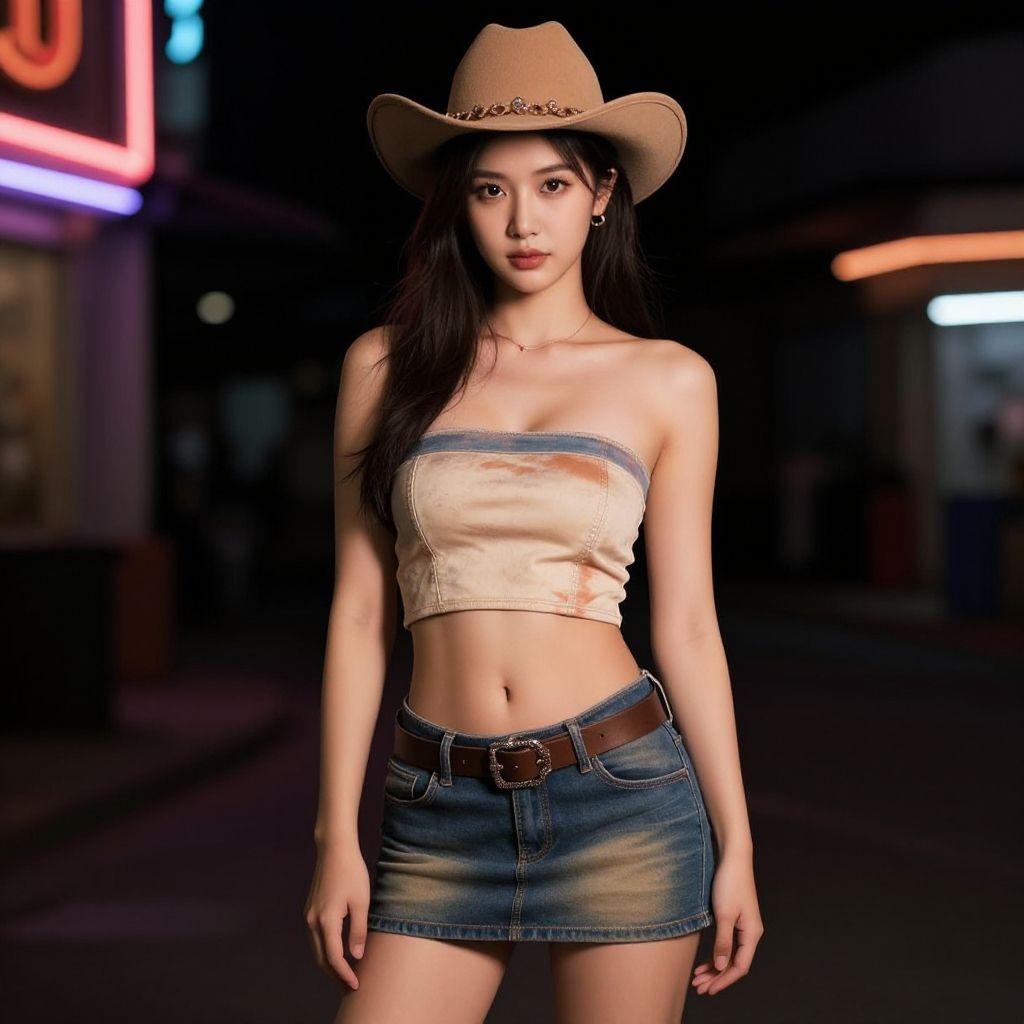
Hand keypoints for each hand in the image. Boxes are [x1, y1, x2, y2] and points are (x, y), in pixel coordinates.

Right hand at [304, 841, 370, 990]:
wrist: (334, 849)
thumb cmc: (351, 872)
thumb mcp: (361, 902)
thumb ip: (358, 931)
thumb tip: (356, 956)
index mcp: (326, 920)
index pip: (333, 958)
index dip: (344, 974)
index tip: (355, 985)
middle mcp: (313, 921)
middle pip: (321, 958)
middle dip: (334, 976)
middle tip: (349, 988)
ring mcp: (309, 915)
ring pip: (316, 949)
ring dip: (328, 964)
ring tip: (344, 975)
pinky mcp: (310, 910)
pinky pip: (315, 938)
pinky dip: (325, 951)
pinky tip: (336, 953)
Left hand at [691, 852, 763, 996]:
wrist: (734, 858)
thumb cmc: (730, 883)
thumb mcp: (724, 915)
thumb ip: (723, 942)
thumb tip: (721, 967)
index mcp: (752, 934)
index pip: (740, 966)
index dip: (724, 980)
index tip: (708, 990)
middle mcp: (751, 933)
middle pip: (734, 963)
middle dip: (717, 977)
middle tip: (699, 987)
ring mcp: (744, 926)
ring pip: (730, 955)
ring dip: (715, 967)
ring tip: (698, 978)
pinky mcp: (736, 919)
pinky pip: (727, 944)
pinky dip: (716, 954)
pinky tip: (706, 961)